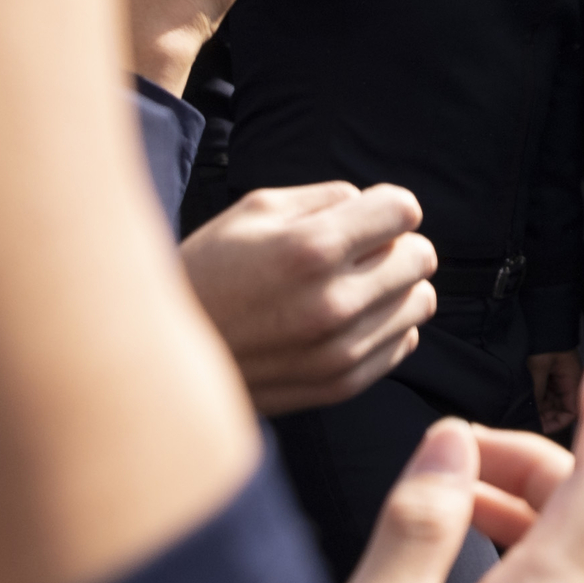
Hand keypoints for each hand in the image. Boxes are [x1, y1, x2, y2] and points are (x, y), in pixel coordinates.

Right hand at [178, 181, 436, 415]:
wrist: (162, 358)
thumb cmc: (209, 271)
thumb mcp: (254, 211)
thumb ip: (326, 199)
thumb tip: (374, 205)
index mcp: (312, 249)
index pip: (404, 211)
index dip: (387, 208)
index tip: (367, 217)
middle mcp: (333, 302)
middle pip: (422, 258)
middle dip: (396, 246)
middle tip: (359, 252)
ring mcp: (340, 350)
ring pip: (420, 302)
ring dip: (395, 288)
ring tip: (350, 287)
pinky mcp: (340, 384)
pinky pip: (403, 343)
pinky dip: (384, 326)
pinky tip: (345, 321)